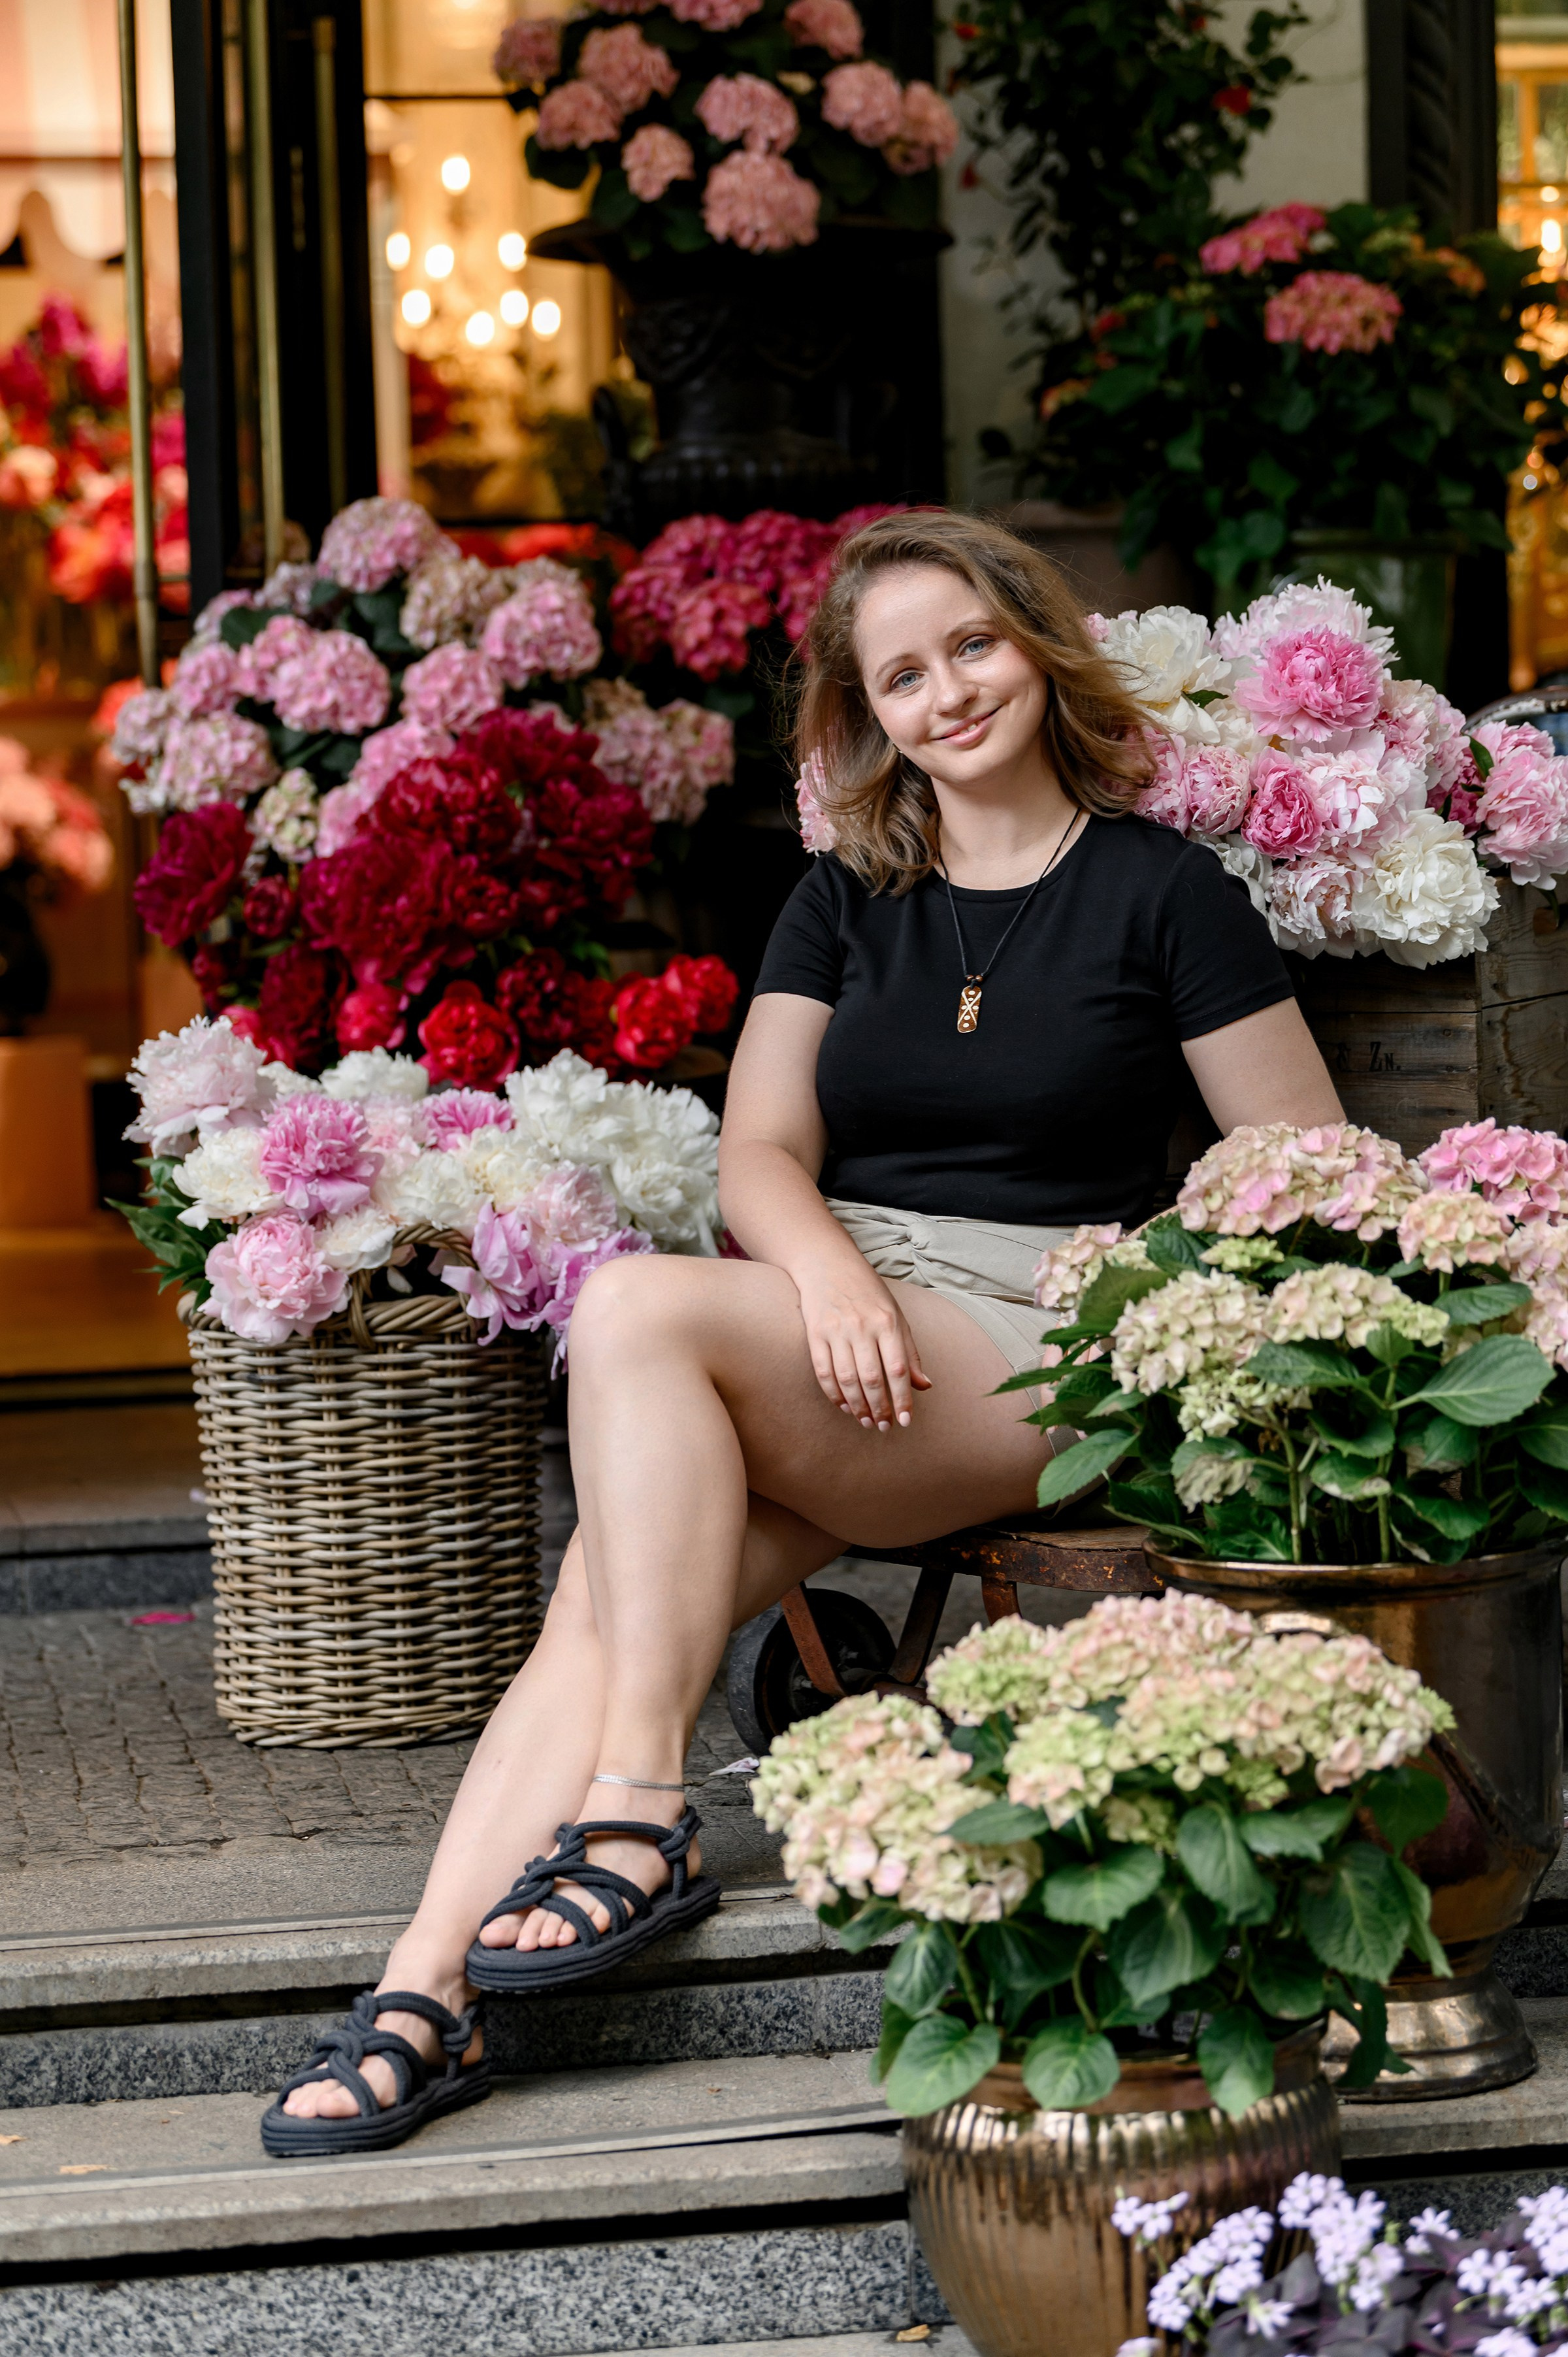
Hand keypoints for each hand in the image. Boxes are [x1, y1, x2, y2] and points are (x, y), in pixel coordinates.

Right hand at [795, 1263, 932, 1431]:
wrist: (828, 1264)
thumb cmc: (868, 1293)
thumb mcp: (896, 1316)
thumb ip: (910, 1352)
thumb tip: (925, 1386)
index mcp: (888, 1322)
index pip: (898, 1370)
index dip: (902, 1399)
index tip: (906, 1421)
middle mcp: (862, 1326)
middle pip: (872, 1379)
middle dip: (880, 1409)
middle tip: (884, 1427)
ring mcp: (836, 1330)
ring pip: (847, 1379)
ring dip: (857, 1406)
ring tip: (865, 1421)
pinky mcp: (815, 1333)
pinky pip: (823, 1371)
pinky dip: (834, 1394)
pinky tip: (844, 1406)